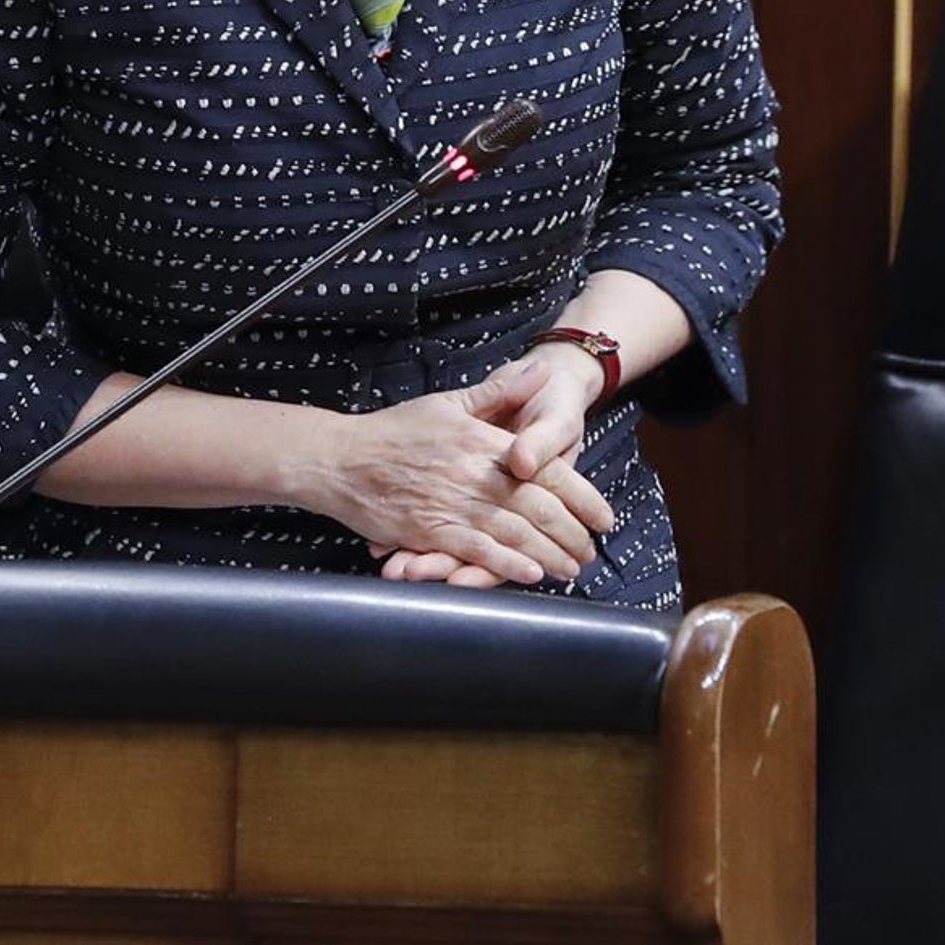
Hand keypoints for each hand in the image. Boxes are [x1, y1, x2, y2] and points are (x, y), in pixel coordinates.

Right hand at [303, 371, 612, 586]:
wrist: (340, 458)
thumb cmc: (393, 430)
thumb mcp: (449, 403)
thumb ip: (498, 391)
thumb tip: (539, 370)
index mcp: (483, 443)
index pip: (547, 472)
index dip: (582, 498)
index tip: (604, 517)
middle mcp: (474, 475)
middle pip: (538, 508)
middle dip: (572, 533)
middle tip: (591, 551)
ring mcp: (452, 505)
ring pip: (514, 533)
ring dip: (549, 553)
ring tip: (572, 568)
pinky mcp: (429, 531)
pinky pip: (476, 550)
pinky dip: (506, 564)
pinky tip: (530, 574)